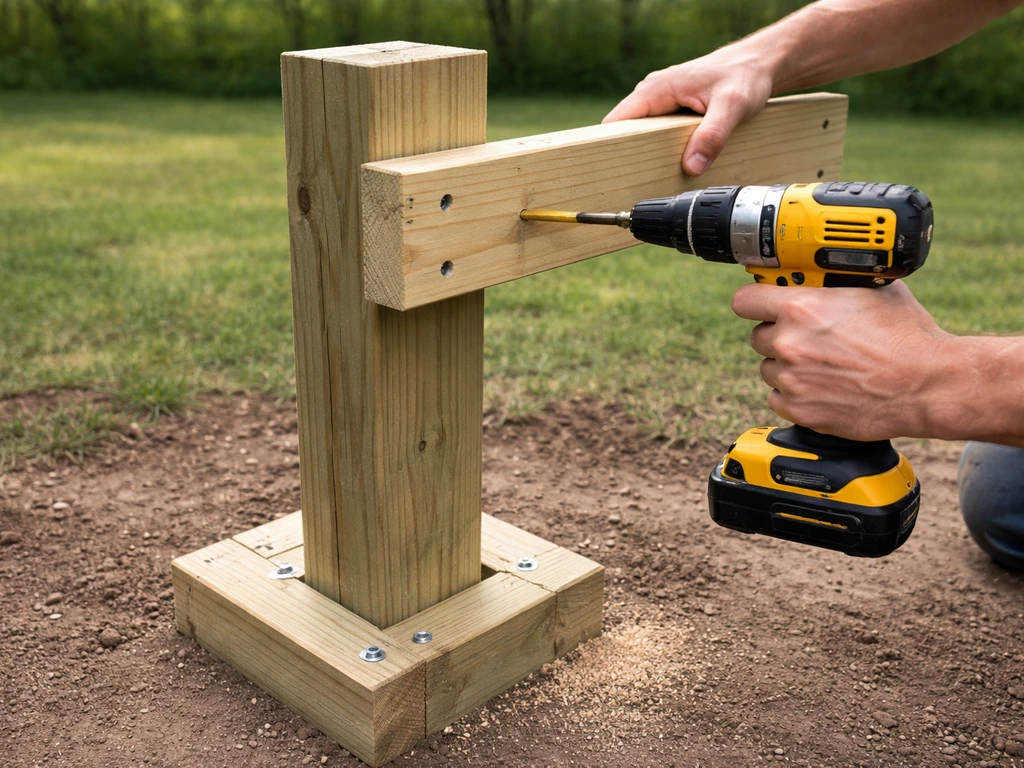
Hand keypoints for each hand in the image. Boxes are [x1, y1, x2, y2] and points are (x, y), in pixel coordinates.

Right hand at [603, 47, 773, 175]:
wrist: (760, 63)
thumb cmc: (745, 75)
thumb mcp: (732, 106)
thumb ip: (712, 136)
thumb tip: (692, 167)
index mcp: (656, 89)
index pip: (615, 123)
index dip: (610, 148)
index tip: (615, 172)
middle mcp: (653, 93)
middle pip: (626, 132)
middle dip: (630, 155)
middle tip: (640, 182)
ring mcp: (661, 101)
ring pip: (642, 133)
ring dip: (648, 154)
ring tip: (657, 176)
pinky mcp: (672, 109)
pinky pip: (657, 132)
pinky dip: (663, 148)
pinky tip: (675, 162)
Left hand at [731, 281, 950, 440]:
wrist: (928, 384)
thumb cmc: (908, 337)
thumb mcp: (874, 290)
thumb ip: (837, 283)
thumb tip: (827, 274)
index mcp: (801, 308)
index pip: (744, 301)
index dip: (755, 301)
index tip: (761, 304)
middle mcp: (789, 344)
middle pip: (758, 337)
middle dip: (779, 335)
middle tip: (808, 338)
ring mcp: (792, 380)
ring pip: (769, 369)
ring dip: (787, 367)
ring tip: (823, 365)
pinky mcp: (800, 411)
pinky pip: (777, 399)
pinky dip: (794, 395)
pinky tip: (822, 387)